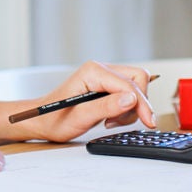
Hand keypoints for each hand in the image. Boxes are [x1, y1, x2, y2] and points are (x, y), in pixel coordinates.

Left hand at [19, 61, 156, 142]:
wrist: (43, 121)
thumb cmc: (55, 118)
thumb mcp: (80, 117)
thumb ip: (106, 107)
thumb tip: (131, 99)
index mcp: (93, 71)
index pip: (129, 84)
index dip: (141, 103)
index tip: (148, 122)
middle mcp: (100, 69)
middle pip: (137, 79)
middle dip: (137, 103)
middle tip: (121, 122)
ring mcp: (104, 76)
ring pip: (136, 86)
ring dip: (131, 108)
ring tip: (110, 122)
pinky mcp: (107, 85)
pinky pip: (129, 93)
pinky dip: (126, 108)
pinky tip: (111, 118)